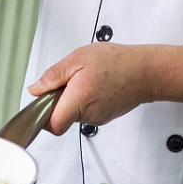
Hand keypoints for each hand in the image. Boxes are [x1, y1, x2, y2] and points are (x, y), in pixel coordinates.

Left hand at [28, 43, 156, 133]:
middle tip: (69, 80)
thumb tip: (36, 90)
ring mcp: (98, 117)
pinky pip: (87, 112)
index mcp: (79, 100)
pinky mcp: (105, 116)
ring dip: (74, 99)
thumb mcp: (78, 58)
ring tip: (87, 79)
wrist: (146, 71)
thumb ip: (53, 76)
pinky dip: (87, 100)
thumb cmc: (118, 62)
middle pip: (61, 117)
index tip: (42, 101)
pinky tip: (96, 85)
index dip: (42, 115)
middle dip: (59, 100)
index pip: (52, 124)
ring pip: (74, 114)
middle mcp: (88, 114)